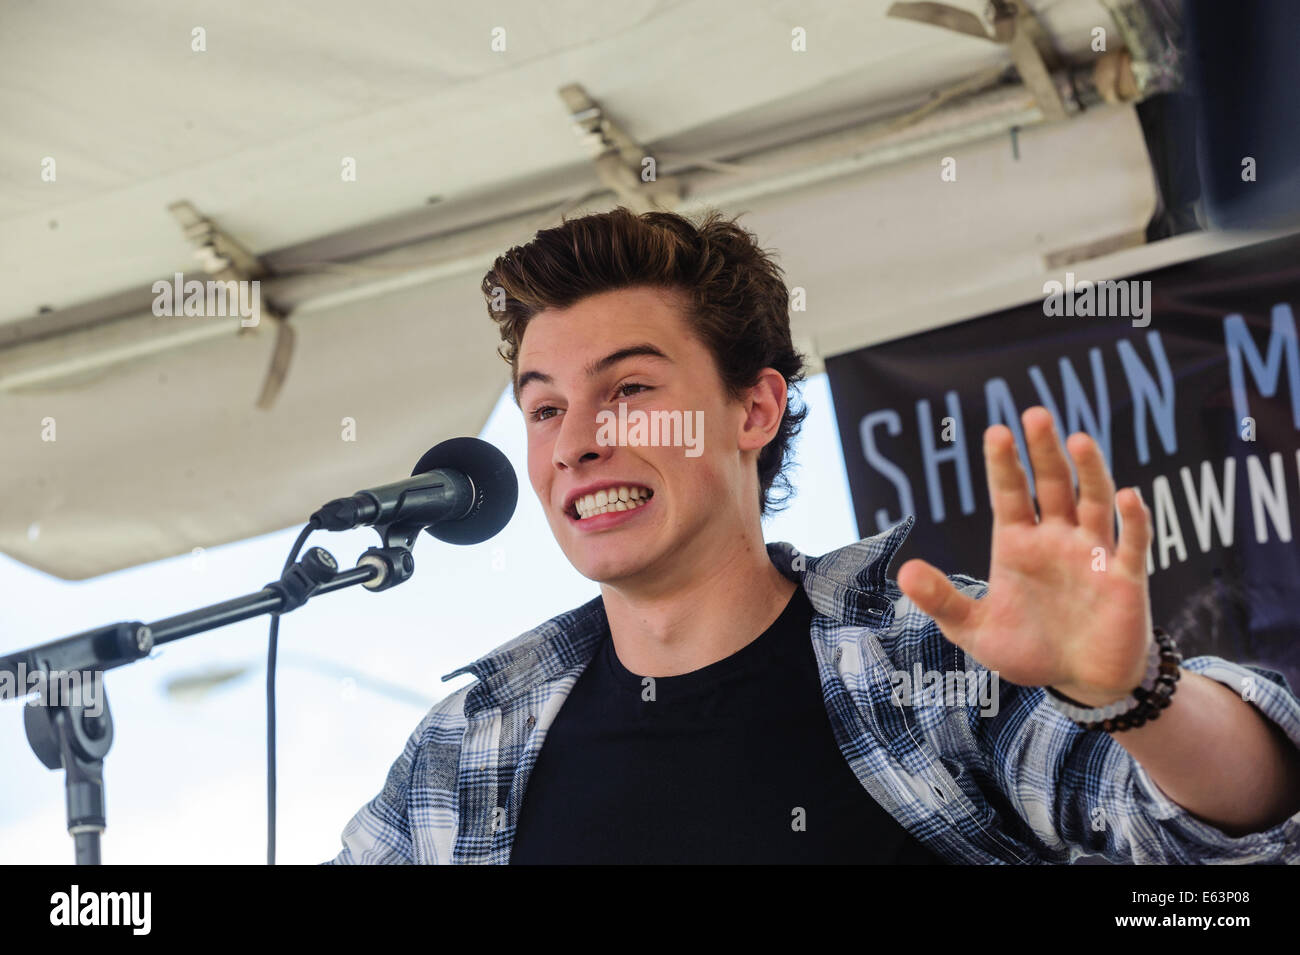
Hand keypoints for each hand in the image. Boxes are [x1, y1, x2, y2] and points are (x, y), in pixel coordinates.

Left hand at [897, 406, 1153, 706]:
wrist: (1080, 682)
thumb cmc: (1028, 649)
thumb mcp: (975, 629)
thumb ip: (943, 600)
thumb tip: (904, 571)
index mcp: (1018, 542)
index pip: (1009, 493)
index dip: (1003, 463)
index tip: (996, 432)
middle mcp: (1056, 537)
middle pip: (1051, 483)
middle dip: (1043, 450)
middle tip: (1034, 415)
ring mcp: (1093, 552)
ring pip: (1093, 500)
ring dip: (1089, 470)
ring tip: (1077, 439)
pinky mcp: (1126, 577)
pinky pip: (1131, 542)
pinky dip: (1133, 519)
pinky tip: (1128, 497)